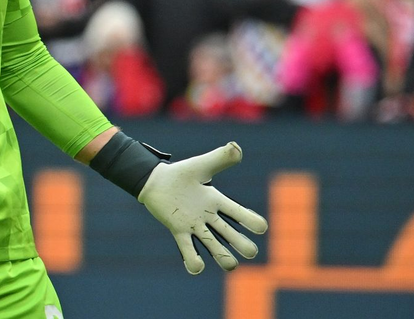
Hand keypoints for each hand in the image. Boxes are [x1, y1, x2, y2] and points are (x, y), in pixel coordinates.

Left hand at [138, 142, 267, 273]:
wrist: (154, 180)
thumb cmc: (180, 173)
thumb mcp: (201, 165)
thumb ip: (220, 157)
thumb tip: (237, 147)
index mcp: (217, 201)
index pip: (241, 214)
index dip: (253, 222)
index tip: (259, 227)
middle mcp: (209, 217)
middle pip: (232, 236)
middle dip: (243, 246)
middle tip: (249, 252)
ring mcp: (194, 226)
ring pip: (215, 248)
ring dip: (224, 258)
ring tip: (230, 264)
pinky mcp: (178, 231)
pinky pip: (188, 251)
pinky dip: (194, 262)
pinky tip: (197, 265)